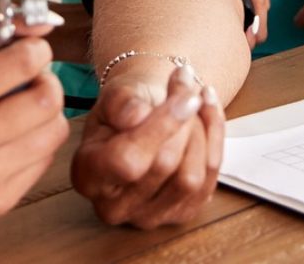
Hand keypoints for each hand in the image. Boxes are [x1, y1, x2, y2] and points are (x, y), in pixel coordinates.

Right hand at [0, 35, 68, 215]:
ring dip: (47, 112)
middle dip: (47, 81)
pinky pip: (45, 161)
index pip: (20, 65)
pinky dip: (37, 142)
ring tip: (26, 106)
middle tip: (34, 78)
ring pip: (54, 132)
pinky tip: (15, 135)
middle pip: (46, 101)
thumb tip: (38, 25)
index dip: (35, 50)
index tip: (32, 49)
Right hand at [71, 63, 223, 227]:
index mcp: (88, 175)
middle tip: (185, 86)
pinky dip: (216, 139)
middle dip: (184, 120)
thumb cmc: (124, 107)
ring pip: (191, 178)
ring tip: (196, 98)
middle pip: (164, 166)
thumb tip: (137, 115)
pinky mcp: (179, 214)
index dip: (160, 127)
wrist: (141, 117)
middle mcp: (113, 206)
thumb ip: (120, 103)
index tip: (185, 96)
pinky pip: (210, 179)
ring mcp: (148, 216)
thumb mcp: (114, 94)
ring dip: (202, 131)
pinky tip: (208, 111)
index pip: (127, 160)